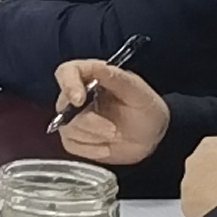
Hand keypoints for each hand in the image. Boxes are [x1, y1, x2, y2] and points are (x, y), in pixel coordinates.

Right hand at [53, 62, 168, 168]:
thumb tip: (98, 67)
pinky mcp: (76, 138)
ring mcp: (74, 118)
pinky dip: (89, 149)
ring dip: (92, 136)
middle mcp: (78, 95)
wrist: (152, 138)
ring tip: (115, 136)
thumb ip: (117, 78)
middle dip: (88, 122)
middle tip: (113, 130)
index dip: (68, 84)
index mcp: (91, 76)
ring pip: (67, 128)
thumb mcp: (138, 92)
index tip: (79, 100)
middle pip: (64, 106)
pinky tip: (106, 148)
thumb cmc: (146, 110)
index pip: (67, 72)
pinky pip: (71, 145)